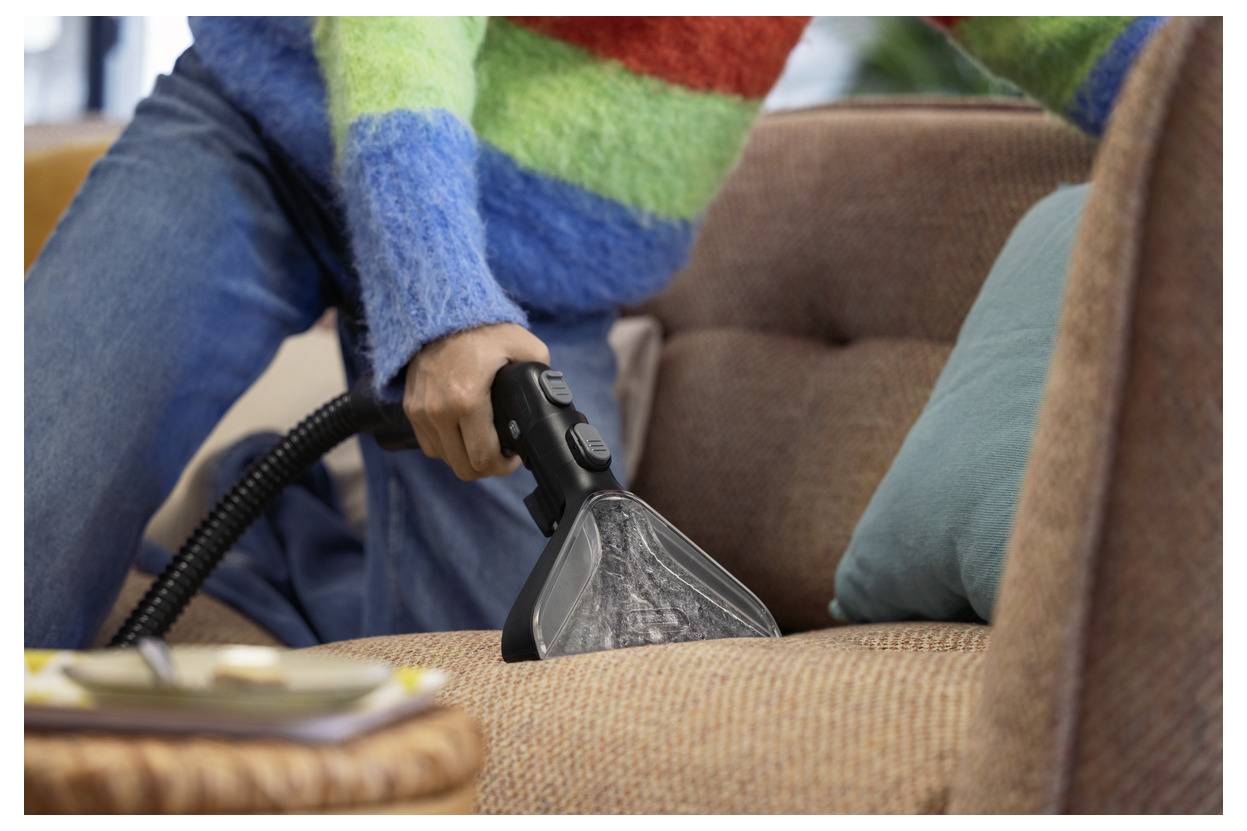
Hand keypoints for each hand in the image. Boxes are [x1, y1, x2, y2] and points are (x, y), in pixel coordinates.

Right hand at [403, 323, 549, 480]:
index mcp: (467, 400)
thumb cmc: (481, 329)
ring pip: (446, 459)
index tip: (514, 458)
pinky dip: (448, 445)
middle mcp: (438, 411)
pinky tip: (464, 432)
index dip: (503, 466)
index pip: (483, 458)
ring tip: (483, 442)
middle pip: (464, 467)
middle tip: (501, 455)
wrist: (438, 311)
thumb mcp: (521, 343)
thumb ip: (542, 369)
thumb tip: (553, 392)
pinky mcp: (410, 408)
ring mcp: (421, 411)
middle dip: (487, 467)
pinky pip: (430, 444)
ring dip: (466, 456)